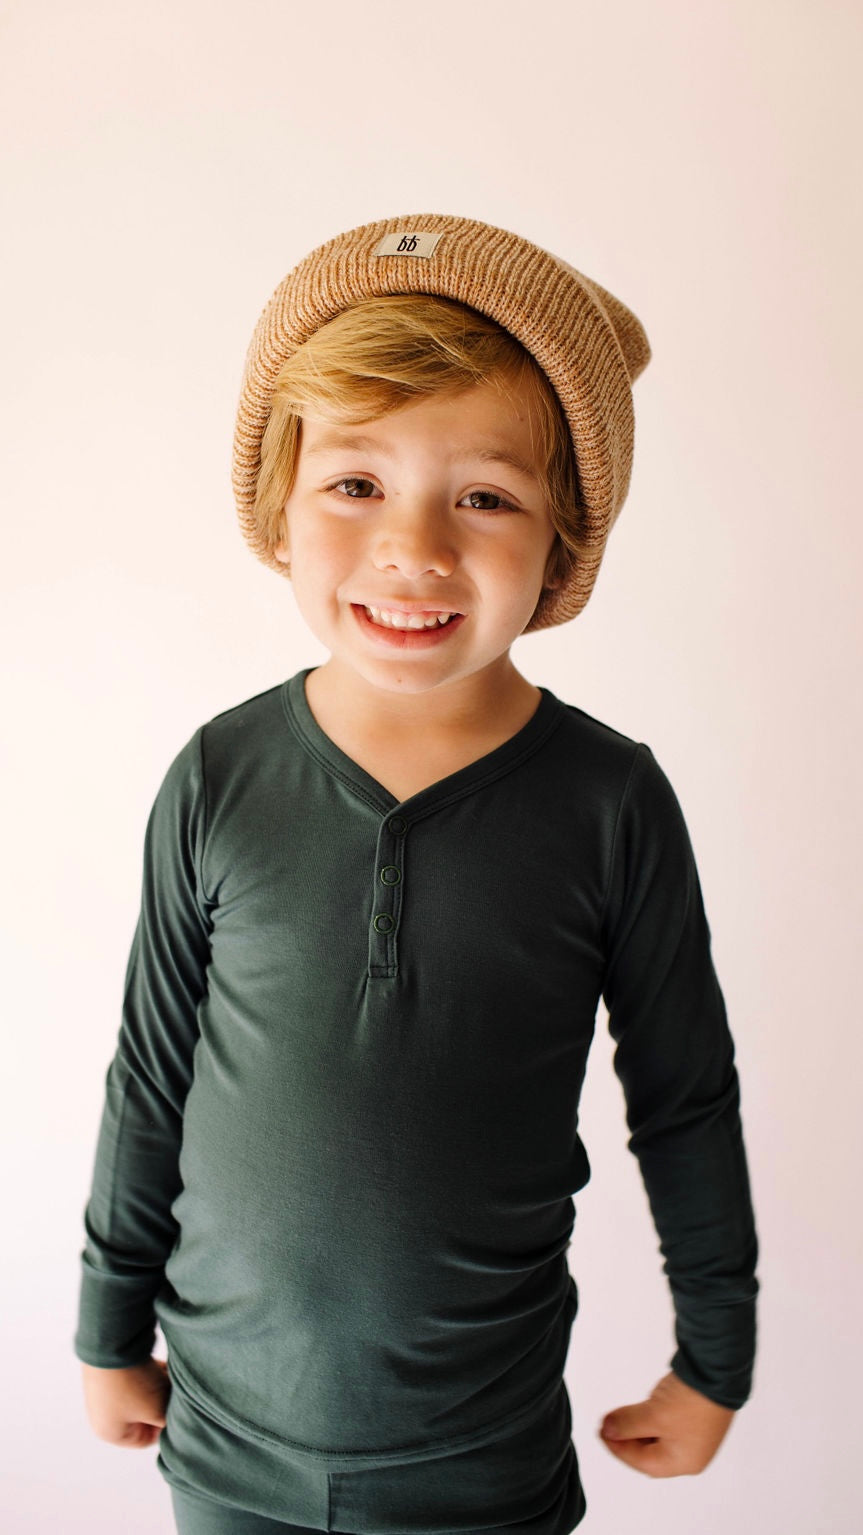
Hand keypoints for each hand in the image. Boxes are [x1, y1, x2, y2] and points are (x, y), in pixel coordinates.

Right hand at [81, 1356, 170, 1447]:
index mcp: (109, 1431)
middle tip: (174, 1389)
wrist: (113, 1342)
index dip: (164, 1425)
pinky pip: (136, 1376)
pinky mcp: (111, 1368)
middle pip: (145, 1413)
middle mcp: (103, 1412)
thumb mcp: (156, 1410)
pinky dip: (150, 1371)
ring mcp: (106, 1389)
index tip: (176, 1410)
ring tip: (167, 1373)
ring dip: (158, 1384)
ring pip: (143, 1392)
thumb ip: (167, 1422)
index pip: (145, 1438)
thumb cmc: (132, 1384)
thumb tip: (176, 1420)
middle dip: (162, 1400)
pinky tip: (159, 1363)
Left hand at [598, 1370, 734, 1477]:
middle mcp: (691, 1453)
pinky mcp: (694, 1416)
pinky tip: (638, 1410)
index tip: (601, 1432)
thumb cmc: (691, 1402)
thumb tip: (607, 1431)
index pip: (642, 1462)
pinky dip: (649, 1418)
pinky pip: (666, 1423)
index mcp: (683, 1462)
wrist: (717, 1372)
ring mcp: (694, 1434)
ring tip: (617, 1416)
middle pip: (650, 1452)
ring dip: (636, 1427)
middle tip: (607, 1424)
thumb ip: (627, 1425)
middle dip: (627, 1438)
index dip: (618, 1448)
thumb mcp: (653, 1416)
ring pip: (657, 1436)